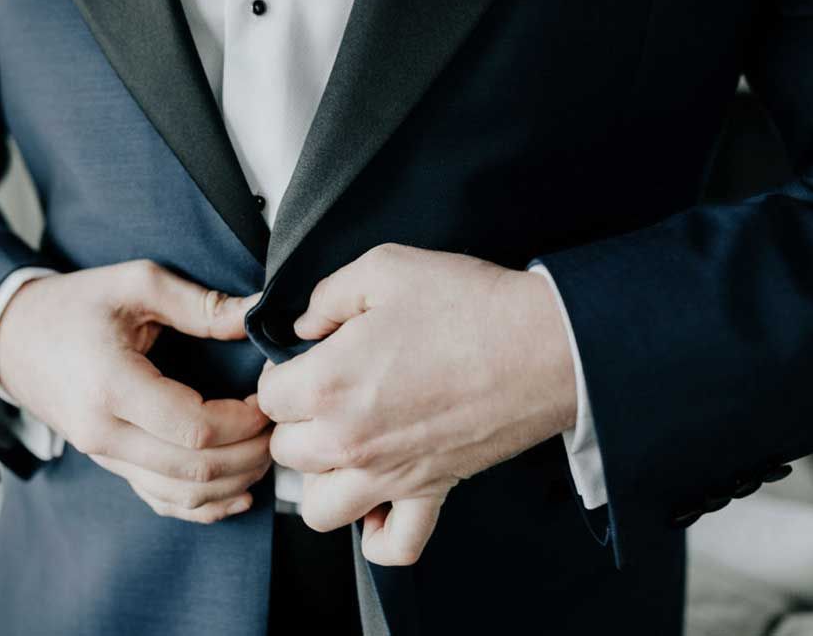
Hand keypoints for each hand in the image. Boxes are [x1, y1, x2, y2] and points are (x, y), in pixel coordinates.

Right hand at [0, 260, 270, 523]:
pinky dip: (204, 506)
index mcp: (111, 385)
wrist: (12, 338)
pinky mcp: (110, 465)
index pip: (194, 428)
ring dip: (234, 481)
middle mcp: (104, 432)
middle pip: (194, 469)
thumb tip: (257, 313)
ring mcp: (104, 456)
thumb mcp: (135, 284)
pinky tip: (239, 493)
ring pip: (181, 494)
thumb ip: (199, 303)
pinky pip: (161, 501)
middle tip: (280, 424)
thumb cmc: (74, 305)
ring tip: (266, 450)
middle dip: (249, 453)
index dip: (245, 420)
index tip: (269, 394)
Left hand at [257, 244, 575, 563]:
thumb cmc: (469, 304)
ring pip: (320, 507)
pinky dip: (379, 535)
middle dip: (296, 420)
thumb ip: (327, 296)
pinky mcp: (432, 493)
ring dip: (321, 479)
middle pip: (285, 450)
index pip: (268, 396)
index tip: (306, 359)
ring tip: (340, 448)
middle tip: (324, 394)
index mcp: (327, 384)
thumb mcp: (385, 268)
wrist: (544, 343)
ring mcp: (390, 475)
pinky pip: (393, 546)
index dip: (283, 371)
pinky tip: (379, 502)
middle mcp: (349, 440)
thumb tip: (303, 323)